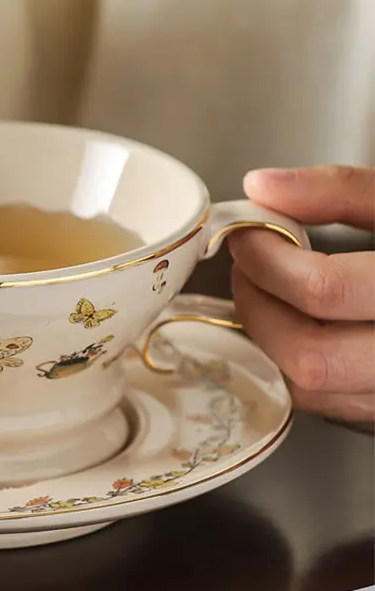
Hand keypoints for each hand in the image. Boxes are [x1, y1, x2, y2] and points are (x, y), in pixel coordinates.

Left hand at [229, 166, 373, 431]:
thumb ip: (341, 191)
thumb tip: (262, 186)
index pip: (322, 290)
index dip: (266, 259)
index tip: (247, 233)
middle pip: (307, 355)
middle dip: (257, 306)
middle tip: (248, 267)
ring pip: (309, 390)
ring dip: (266, 339)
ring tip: (265, 292)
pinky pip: (321, 404)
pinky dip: (287, 364)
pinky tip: (289, 325)